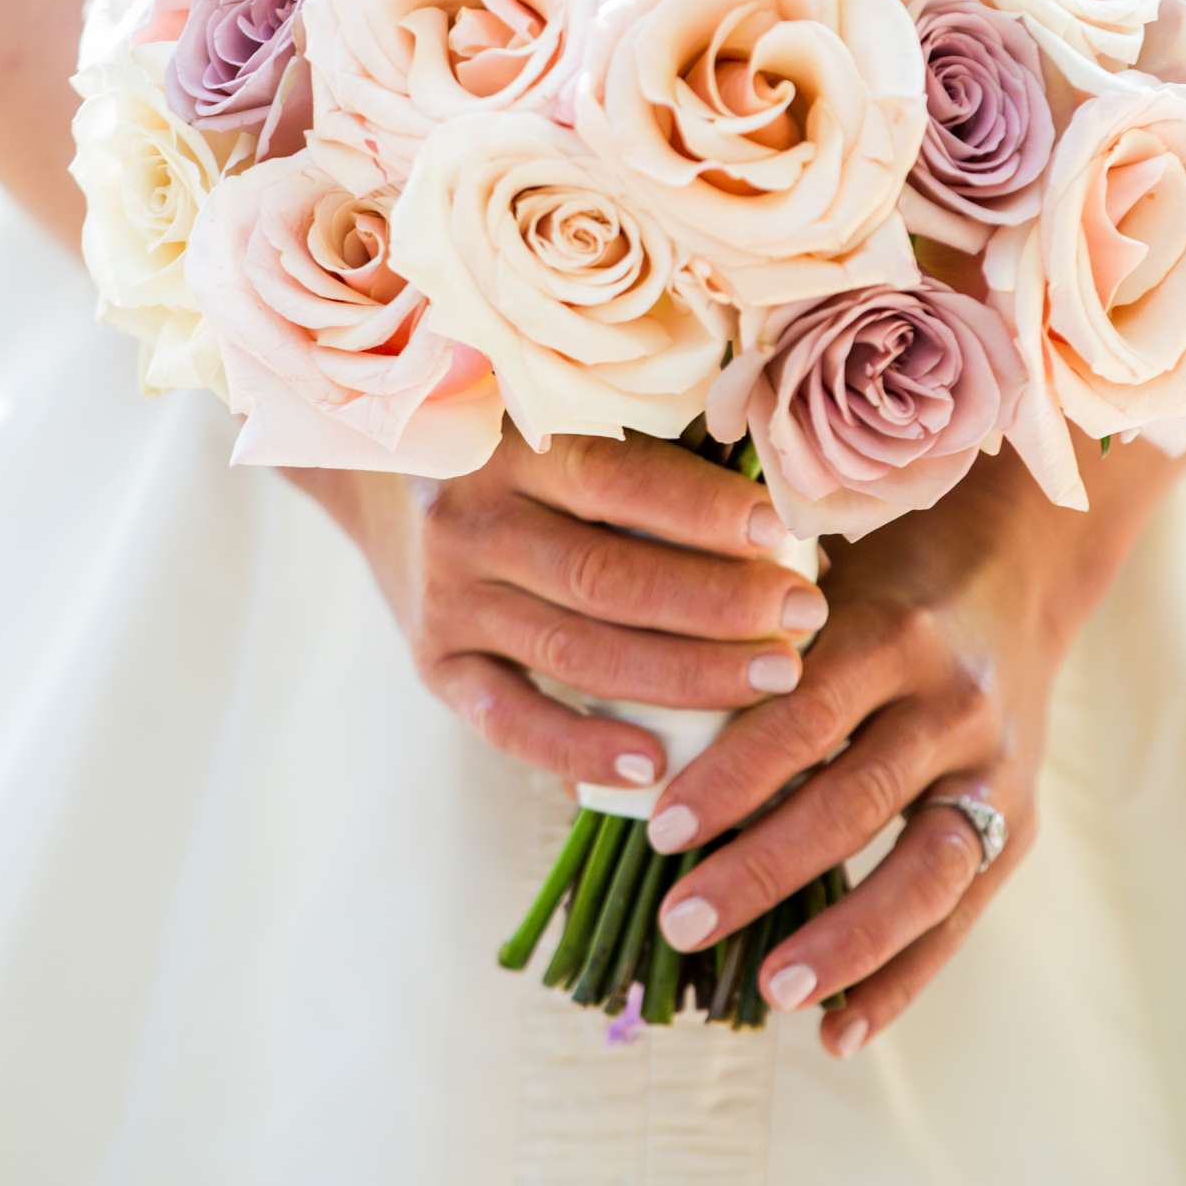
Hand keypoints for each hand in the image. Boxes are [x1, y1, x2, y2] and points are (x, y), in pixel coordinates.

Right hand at [306, 430, 825, 791]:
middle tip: (804, 616)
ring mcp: (449, 599)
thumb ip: (648, 445)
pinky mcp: (436, 663)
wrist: (380, 480)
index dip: (707, 511)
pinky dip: (579, 749)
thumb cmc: (517, 446)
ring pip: (578, 651)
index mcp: (510, 446)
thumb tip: (779, 490)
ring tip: (775, 680)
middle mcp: (472, 523)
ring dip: (686, 674)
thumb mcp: (560, 419)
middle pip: (610, 577)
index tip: (785, 536)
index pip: (621, 481)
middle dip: (720, 604)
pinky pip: (510, 720)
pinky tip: (652, 765)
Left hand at [642, 449, 1131, 1057]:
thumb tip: (627, 743)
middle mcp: (952, 701)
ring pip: (924, 868)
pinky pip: (960, 913)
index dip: (733, 775)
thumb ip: (751, 653)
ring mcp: (995, 768)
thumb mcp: (819, 581)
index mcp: (891, 631)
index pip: (803, 716)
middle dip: (765, 869)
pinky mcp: (1019, 821)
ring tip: (771, 992)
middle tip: (680, 920)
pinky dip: (903, 979)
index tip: (658, 827)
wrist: (1016, 567)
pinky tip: (838, 1033)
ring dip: (846, 940)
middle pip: (856, 799)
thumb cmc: (877, 574)